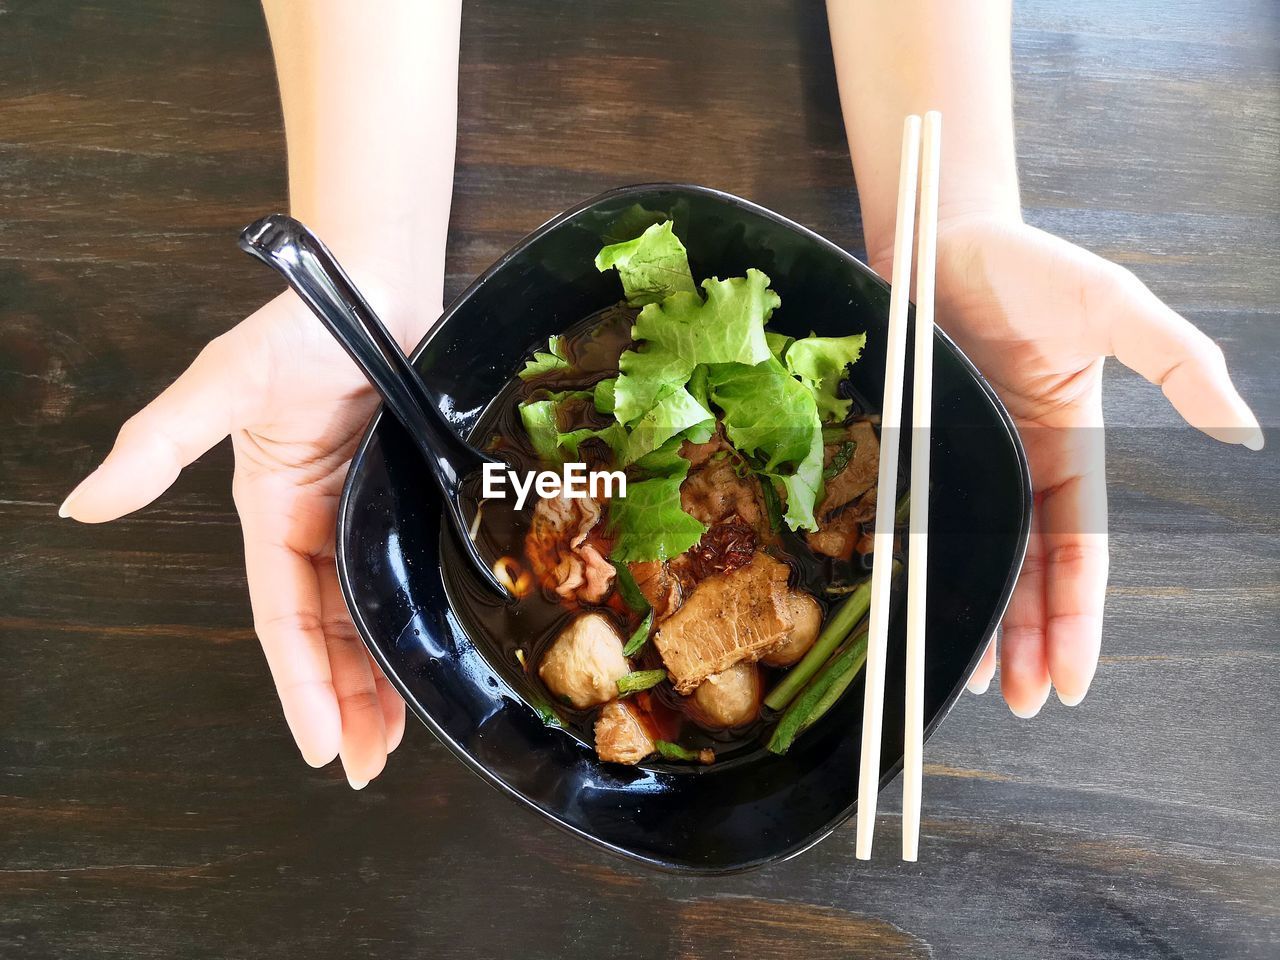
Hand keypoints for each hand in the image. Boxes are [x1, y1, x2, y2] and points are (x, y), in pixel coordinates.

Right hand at [59, 285, 430, 786]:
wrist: (377, 286)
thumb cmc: (302, 328)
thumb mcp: (224, 385)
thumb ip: (160, 443)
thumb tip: (84, 504)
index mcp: (273, 514)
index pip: (283, 619)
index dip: (301, 684)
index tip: (323, 746)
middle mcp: (314, 526)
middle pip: (326, 634)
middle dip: (342, 703)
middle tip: (366, 767)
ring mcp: (359, 517)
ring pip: (364, 616)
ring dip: (376, 679)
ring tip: (393, 744)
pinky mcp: (399, 502)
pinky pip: (400, 577)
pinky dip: (405, 623)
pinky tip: (420, 662)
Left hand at [875, 213, 1261, 715]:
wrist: (942, 235)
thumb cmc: (1031, 266)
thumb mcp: (1114, 307)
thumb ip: (1177, 361)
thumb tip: (1240, 428)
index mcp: (1069, 450)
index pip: (1078, 554)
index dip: (1078, 618)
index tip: (1074, 681)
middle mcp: (1017, 468)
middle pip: (1030, 574)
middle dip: (1033, 642)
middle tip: (1023, 706)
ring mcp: (965, 462)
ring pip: (978, 561)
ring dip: (985, 624)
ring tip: (979, 686)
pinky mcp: (916, 449)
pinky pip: (919, 522)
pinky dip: (924, 570)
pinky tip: (918, 610)